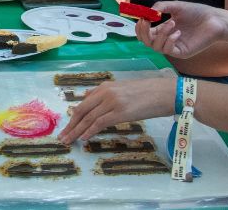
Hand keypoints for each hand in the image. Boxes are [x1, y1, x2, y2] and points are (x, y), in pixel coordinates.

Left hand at [58, 77, 175, 142]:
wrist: (165, 92)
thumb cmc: (147, 93)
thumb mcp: (123, 90)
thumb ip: (107, 95)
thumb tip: (91, 102)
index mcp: (105, 86)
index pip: (84, 103)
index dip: (74, 117)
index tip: (67, 127)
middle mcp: (105, 92)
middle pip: (82, 111)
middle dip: (71, 125)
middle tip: (62, 137)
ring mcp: (112, 101)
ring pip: (88, 118)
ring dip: (76, 131)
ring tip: (69, 141)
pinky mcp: (120, 112)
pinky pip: (100, 123)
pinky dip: (89, 131)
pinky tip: (83, 138)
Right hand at [138, 1, 227, 58]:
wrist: (215, 20)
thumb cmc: (198, 12)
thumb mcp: (176, 6)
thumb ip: (161, 7)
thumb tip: (148, 12)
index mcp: (164, 29)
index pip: (145, 33)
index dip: (140, 27)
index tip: (143, 17)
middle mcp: (167, 39)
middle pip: (146, 42)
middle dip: (144, 32)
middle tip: (147, 21)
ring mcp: (174, 47)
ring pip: (156, 47)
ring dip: (160, 33)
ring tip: (172, 23)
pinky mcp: (182, 52)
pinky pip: (168, 50)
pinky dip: (169, 40)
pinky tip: (178, 32)